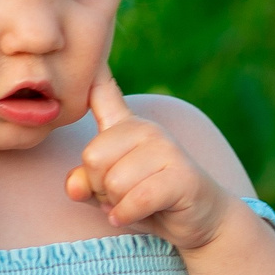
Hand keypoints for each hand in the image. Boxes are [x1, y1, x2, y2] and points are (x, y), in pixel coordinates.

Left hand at [64, 74, 232, 248]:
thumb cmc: (147, 202)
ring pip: (113, 182)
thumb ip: (84, 183)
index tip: (91, 54)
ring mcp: (167, 148)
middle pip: (93, 157)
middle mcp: (146, 129)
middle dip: (99, 188)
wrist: (200, 220)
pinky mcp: (182, 175)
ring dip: (117, 205)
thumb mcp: (107, 193)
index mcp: (125, 127)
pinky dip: (129, 215)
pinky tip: (134, 215)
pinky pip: (136, 199)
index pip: (103, 91)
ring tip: (133, 204)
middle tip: (120, 195)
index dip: (93, 72)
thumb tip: (75, 185)